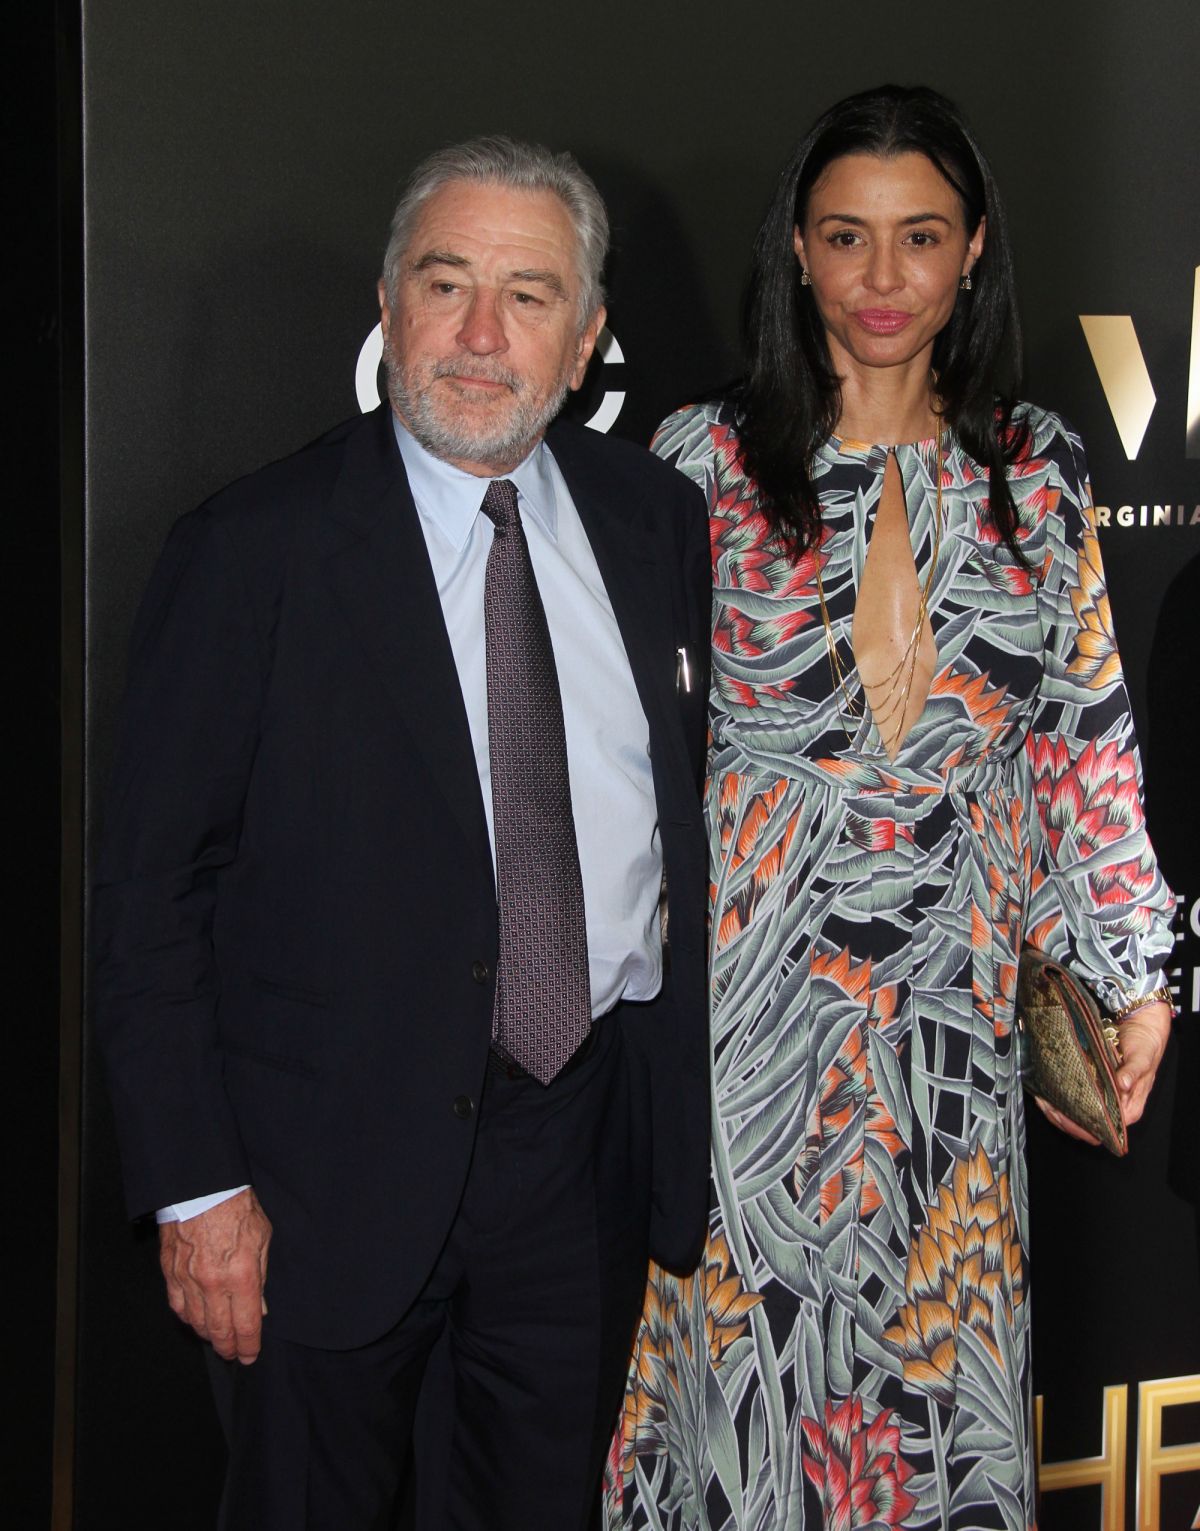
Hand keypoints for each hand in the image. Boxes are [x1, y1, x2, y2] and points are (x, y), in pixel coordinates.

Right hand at [159, 1188, 271, 1362]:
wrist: (203, 1187)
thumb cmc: (237, 1208)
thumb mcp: (262, 1238)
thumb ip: (261, 1276)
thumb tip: (259, 1308)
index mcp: (241, 1276)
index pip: (245, 1325)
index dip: (248, 1346)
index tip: (250, 1355)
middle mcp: (213, 1284)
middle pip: (219, 1331)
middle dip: (228, 1347)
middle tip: (233, 1354)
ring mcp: (188, 1280)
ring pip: (196, 1323)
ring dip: (207, 1335)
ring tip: (217, 1338)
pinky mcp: (170, 1272)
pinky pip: (177, 1306)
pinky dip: (187, 1317)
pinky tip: (194, 1319)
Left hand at [1034, 999, 1172, 1145]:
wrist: (1141, 1030)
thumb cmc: (1145, 1048)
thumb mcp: (1142, 1059)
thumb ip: (1133, 1072)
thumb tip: (1123, 1084)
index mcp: (1130, 1109)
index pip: (1106, 1130)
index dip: (1085, 1128)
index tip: (1066, 1117)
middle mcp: (1116, 1108)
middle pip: (1089, 1127)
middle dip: (1067, 1120)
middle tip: (1048, 1107)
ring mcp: (1104, 1099)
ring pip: (1079, 1116)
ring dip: (1060, 1112)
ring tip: (1043, 1101)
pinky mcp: (1094, 1088)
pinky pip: (1076, 1100)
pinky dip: (1060, 1099)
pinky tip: (1047, 1093)